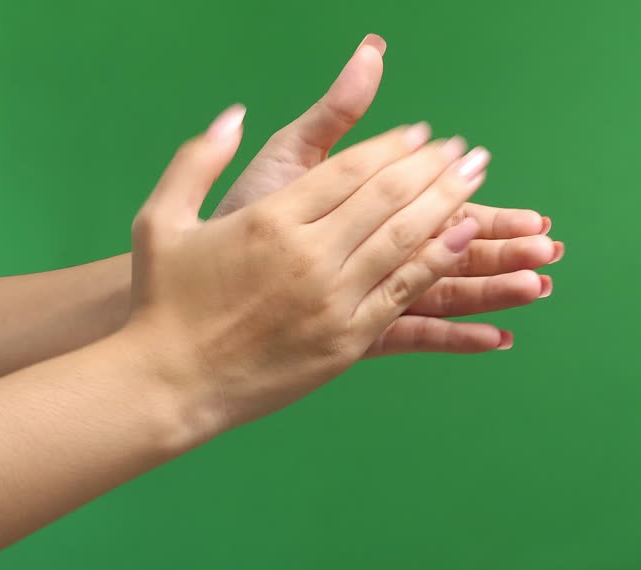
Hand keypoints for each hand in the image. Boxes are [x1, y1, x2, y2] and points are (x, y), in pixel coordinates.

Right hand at [128, 107, 489, 431]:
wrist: (169, 382)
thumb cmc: (162, 301)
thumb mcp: (162, 218)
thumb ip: (198, 159)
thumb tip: (233, 115)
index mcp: (270, 220)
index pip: (348, 169)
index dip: (392, 146)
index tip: (422, 132)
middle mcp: (308, 255)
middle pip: (387, 197)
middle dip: (433, 167)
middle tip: (465, 150)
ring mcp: (331, 300)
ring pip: (405, 240)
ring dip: (449, 205)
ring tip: (478, 180)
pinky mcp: (345, 341)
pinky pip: (405, 294)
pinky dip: (439, 263)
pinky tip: (465, 239)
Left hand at [212, 34, 562, 355]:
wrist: (199, 274)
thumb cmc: (243, 211)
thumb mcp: (293, 156)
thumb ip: (337, 113)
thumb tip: (372, 51)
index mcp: (368, 213)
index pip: (438, 207)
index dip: (482, 206)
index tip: (532, 211)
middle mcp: (374, 255)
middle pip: (451, 251)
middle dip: (501, 248)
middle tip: (548, 247)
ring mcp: (366, 294)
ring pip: (441, 291)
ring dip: (491, 289)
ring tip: (536, 287)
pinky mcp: (355, 330)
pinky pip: (412, 335)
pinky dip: (454, 337)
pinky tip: (495, 339)